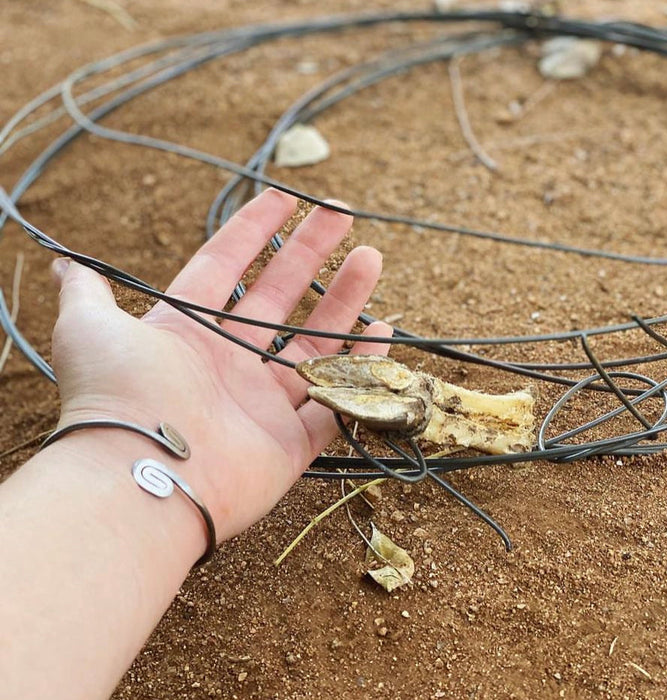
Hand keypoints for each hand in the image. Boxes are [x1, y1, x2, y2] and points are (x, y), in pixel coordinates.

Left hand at [49, 189, 390, 540]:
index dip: (254, 230)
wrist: (142, 477)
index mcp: (187, 333)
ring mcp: (262, 405)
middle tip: (342, 214)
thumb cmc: (117, 397)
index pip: (227, 268)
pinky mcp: (290, 444)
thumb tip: (64, 265)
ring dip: (345, 300)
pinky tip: (383, 331)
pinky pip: (337, 402)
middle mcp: (227, 365)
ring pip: (315, 344)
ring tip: (371, 257)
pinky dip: (362, 370)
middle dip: (312, 253)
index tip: (285, 196)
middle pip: (281, 297)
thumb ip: (88, 295)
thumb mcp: (89, 330)